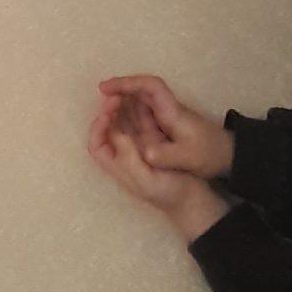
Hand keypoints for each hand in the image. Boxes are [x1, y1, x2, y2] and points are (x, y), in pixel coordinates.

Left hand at [88, 97, 228, 242]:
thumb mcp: (146, 181)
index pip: (97, 145)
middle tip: (117, 95)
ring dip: (123, 108)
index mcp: (119, 167)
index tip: (107, 113)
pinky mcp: (155, 143)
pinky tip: (144, 98)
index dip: (97, 128)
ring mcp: (141, 148)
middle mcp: (126, 155)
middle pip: (109, 130)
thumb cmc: (168, 193)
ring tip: (127, 91)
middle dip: (110, 112)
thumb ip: (129, 159)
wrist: (194, 199)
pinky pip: (142, 122)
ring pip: (125, 123)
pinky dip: (139, 109)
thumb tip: (116, 133)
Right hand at [96, 76, 233, 180]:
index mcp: (172, 110)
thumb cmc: (208, 153)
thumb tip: (142, 151)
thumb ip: (165, 155)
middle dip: (121, 88)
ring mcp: (166, 114)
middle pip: (142, 88)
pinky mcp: (166, 123)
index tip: (106, 89)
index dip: (128, 84)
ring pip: (141, 99)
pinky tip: (119, 119)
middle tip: (100, 94)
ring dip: (124, 98)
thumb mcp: (187, 158)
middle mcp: (167, 107)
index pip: (149, 86)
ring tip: (104, 106)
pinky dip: (129, 110)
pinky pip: (143, 111)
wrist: (227, 155)